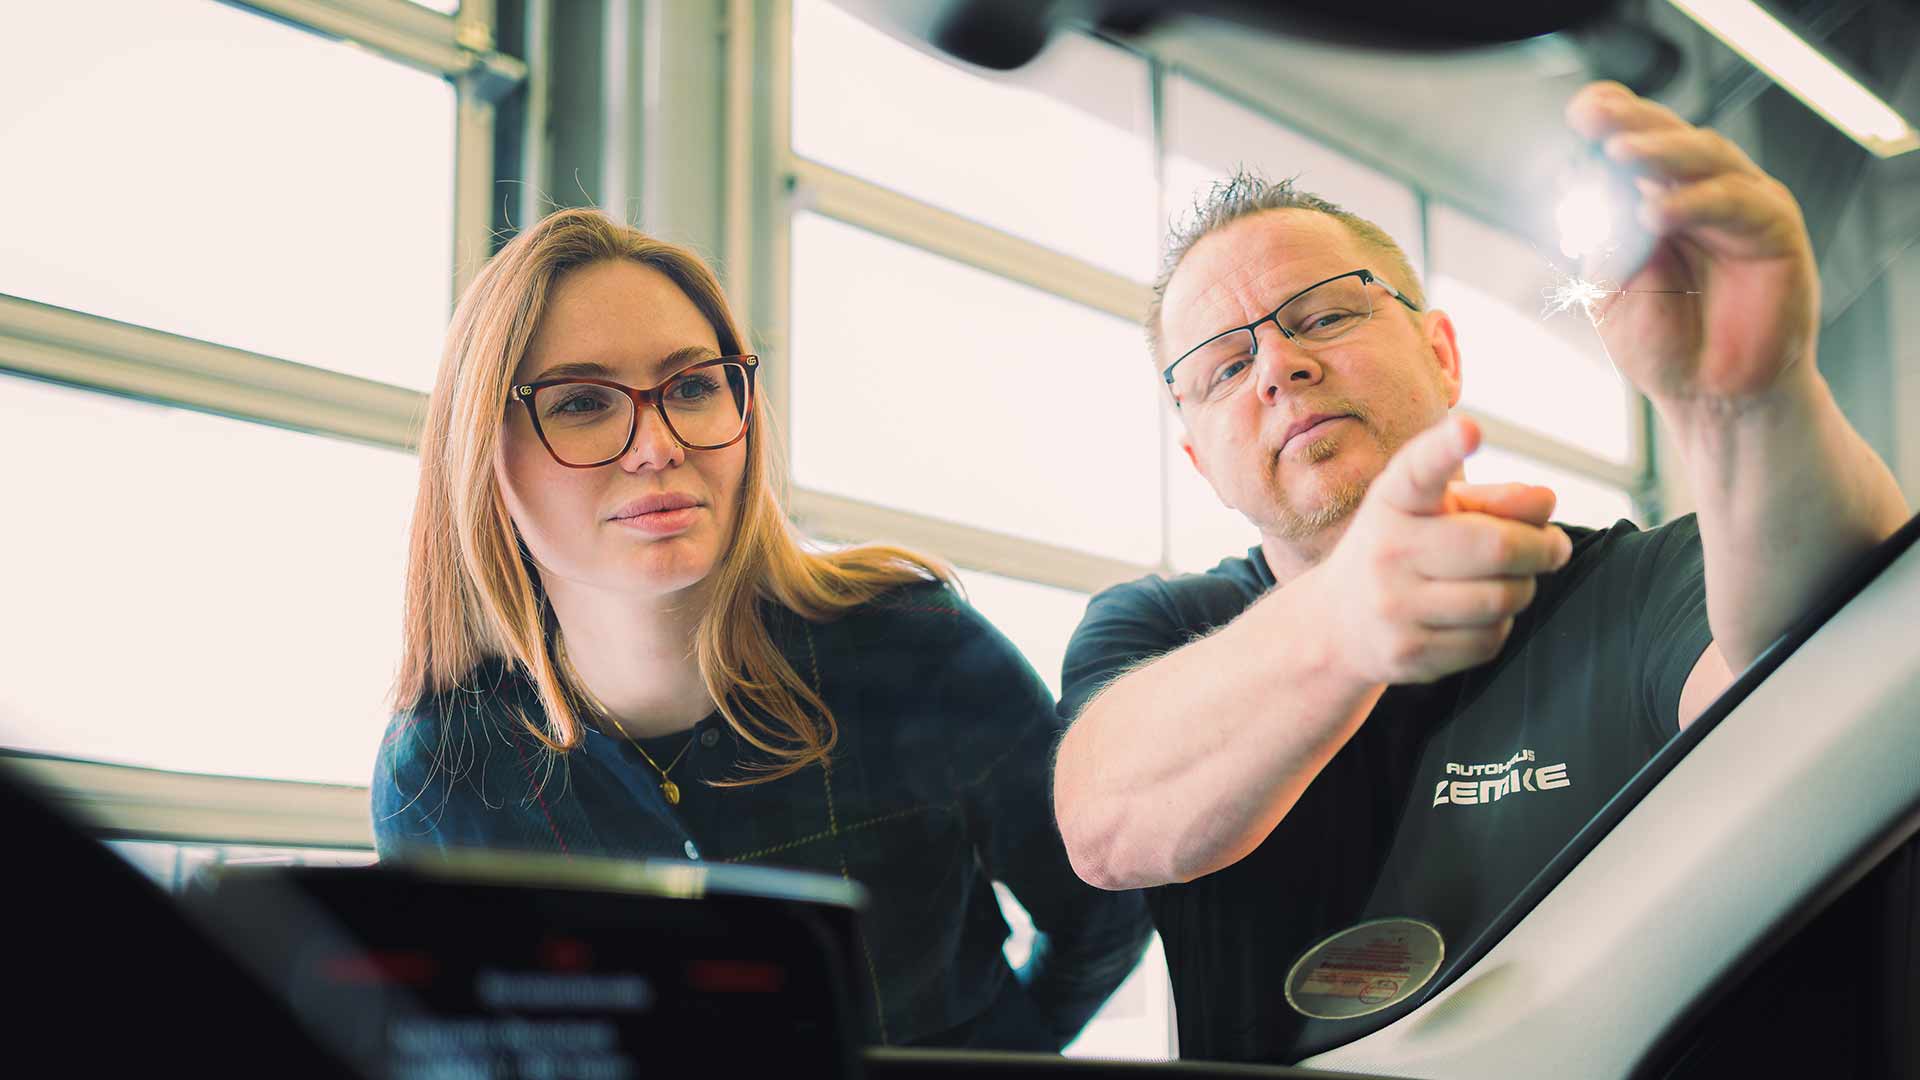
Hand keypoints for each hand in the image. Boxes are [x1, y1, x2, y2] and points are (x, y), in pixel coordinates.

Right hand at [1314, 416, 1572, 685]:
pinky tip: (1475, 616)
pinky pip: (1488, 640)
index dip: (1446, 449)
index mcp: (1393, 500)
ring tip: (1508, 582)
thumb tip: (1545, 502)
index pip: (1419, 470)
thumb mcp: (1435, 511)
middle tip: (1553, 547)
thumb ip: (1493, 499)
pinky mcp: (1408, 654)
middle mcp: (1386, 550)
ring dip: (1522, 589)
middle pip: (1497, 547)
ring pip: (1501, 599)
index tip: (1470, 429)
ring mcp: (1393, 606)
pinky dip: (1497, 626)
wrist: (1338, 622)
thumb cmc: (1404, 549)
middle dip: (1541, 548)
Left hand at [1567, 81, 1818, 408]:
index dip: (1614, 121)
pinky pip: (1736, 203)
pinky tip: (1656, 211)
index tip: (1580, 110)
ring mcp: (1740, 207)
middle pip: (1670, 139)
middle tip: (1596, 116)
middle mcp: (1699, 194)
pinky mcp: (1774, 230)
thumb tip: (1598, 196)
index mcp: (1655, 198)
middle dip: (1632, 122)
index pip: (1636, 145)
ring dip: (1661, 152)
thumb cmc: (1662, 344)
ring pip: (1706, 158)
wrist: (1709, 396)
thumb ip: (1608, 244)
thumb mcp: (1613, 292)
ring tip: (1619, 154)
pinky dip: (1695, 202)